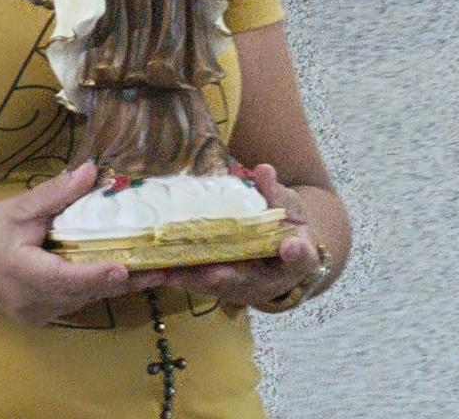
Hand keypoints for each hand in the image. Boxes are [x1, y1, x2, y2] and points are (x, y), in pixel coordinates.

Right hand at [0, 163, 163, 325]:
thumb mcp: (18, 207)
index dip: (97, 274)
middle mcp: (33, 303)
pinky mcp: (41, 316)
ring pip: (84, 301)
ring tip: (156, 271)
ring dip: (116, 286)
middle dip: (124, 281)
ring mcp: (37, 315)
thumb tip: (92, 171)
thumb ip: (56, 194)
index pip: (65, 278)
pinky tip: (125, 273)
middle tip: (163, 269)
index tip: (125, 267)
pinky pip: (76, 302)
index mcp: (23, 275)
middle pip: (84, 293)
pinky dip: (98, 287)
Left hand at [160, 164, 319, 307]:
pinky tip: (157, 270)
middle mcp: (271, 280)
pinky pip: (201, 285)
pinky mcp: (223, 287)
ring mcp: (245, 288)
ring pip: (219, 287)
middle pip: (250, 281)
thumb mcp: (288, 205)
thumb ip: (275, 192)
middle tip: (212, 272)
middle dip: (228, 277)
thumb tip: (263, 170)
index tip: (290, 246)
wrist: (283, 250)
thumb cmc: (287, 224)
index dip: (296, 253)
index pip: (301, 257)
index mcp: (296, 257)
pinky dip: (180, 278)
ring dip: (193, 281)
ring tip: (169, 273)